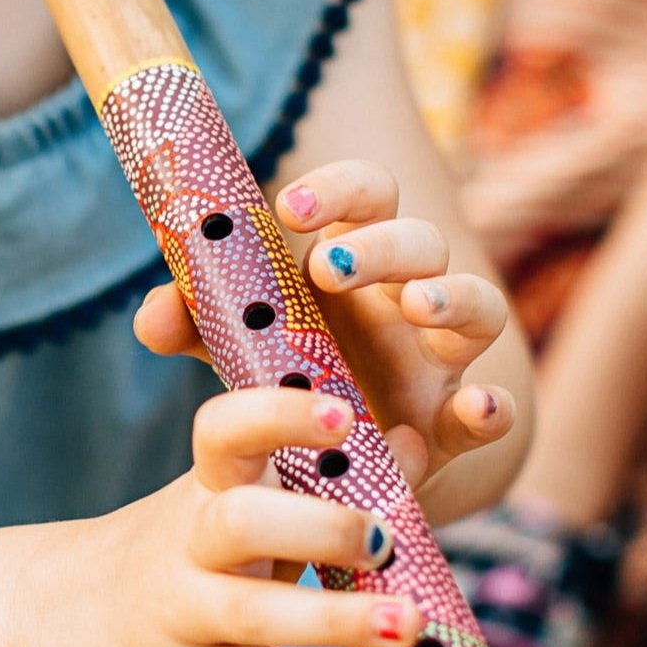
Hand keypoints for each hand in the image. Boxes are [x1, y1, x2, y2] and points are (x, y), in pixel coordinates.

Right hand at [25, 384, 421, 646]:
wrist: (58, 614)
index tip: (343, 415)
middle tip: (382, 536)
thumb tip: (412, 446)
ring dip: (337, 618)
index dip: (280, 417)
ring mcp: (182, 613)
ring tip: (411, 623)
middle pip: (239, 522)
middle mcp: (187, 542)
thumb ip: (313, 482)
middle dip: (316, 527)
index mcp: (202, 484)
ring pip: (253, 613)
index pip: (223, 431)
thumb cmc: (180, 547)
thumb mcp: (225, 501)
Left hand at [133, 159, 515, 493]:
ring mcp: (440, 358)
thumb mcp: (233, 346)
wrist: (327, 457)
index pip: (369, 195)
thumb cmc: (285, 372)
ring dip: (452, 297)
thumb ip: (192, 323)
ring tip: (416, 306)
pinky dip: (495, 406)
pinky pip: (492, 409)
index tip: (287, 207)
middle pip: (422, 242)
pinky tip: (476, 406)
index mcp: (355, 260)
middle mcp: (408, 297)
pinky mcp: (452, 423)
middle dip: (380, 245)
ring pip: (480, 304)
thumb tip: (150, 317)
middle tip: (325, 267)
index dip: (339, 189)